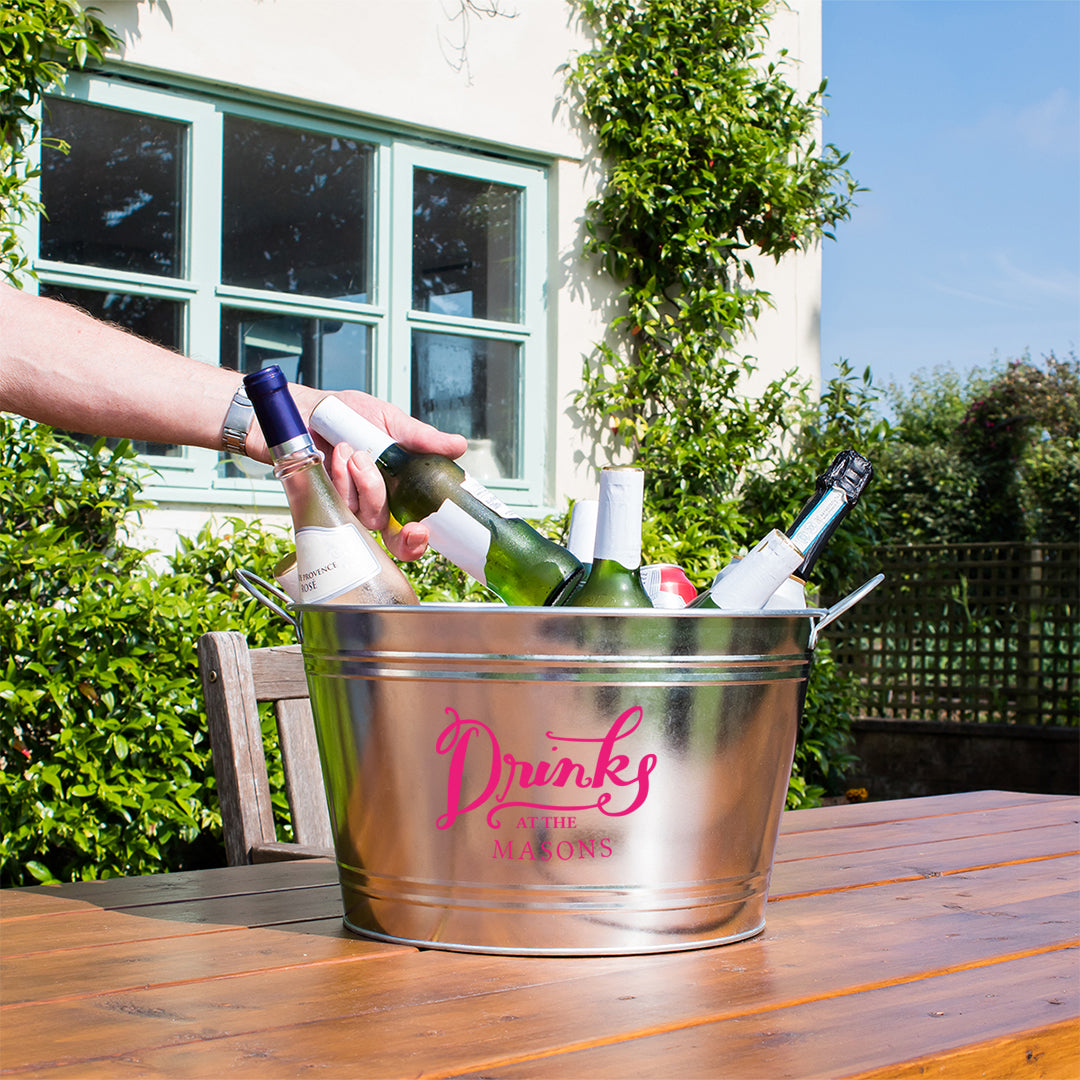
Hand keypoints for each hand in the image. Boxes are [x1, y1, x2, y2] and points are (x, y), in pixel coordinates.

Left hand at [268, 387, 466, 560]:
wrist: (305, 408)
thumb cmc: (346, 415)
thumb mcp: (389, 421)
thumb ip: (422, 438)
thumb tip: (458, 446)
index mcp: (396, 490)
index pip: (411, 531)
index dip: (418, 542)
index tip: (423, 533)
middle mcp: (374, 503)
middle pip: (393, 539)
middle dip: (403, 536)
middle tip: (414, 526)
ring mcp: (348, 505)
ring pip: (368, 516)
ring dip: (368, 484)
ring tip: (356, 451)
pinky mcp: (323, 501)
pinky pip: (340, 503)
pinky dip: (343, 477)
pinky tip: (340, 455)